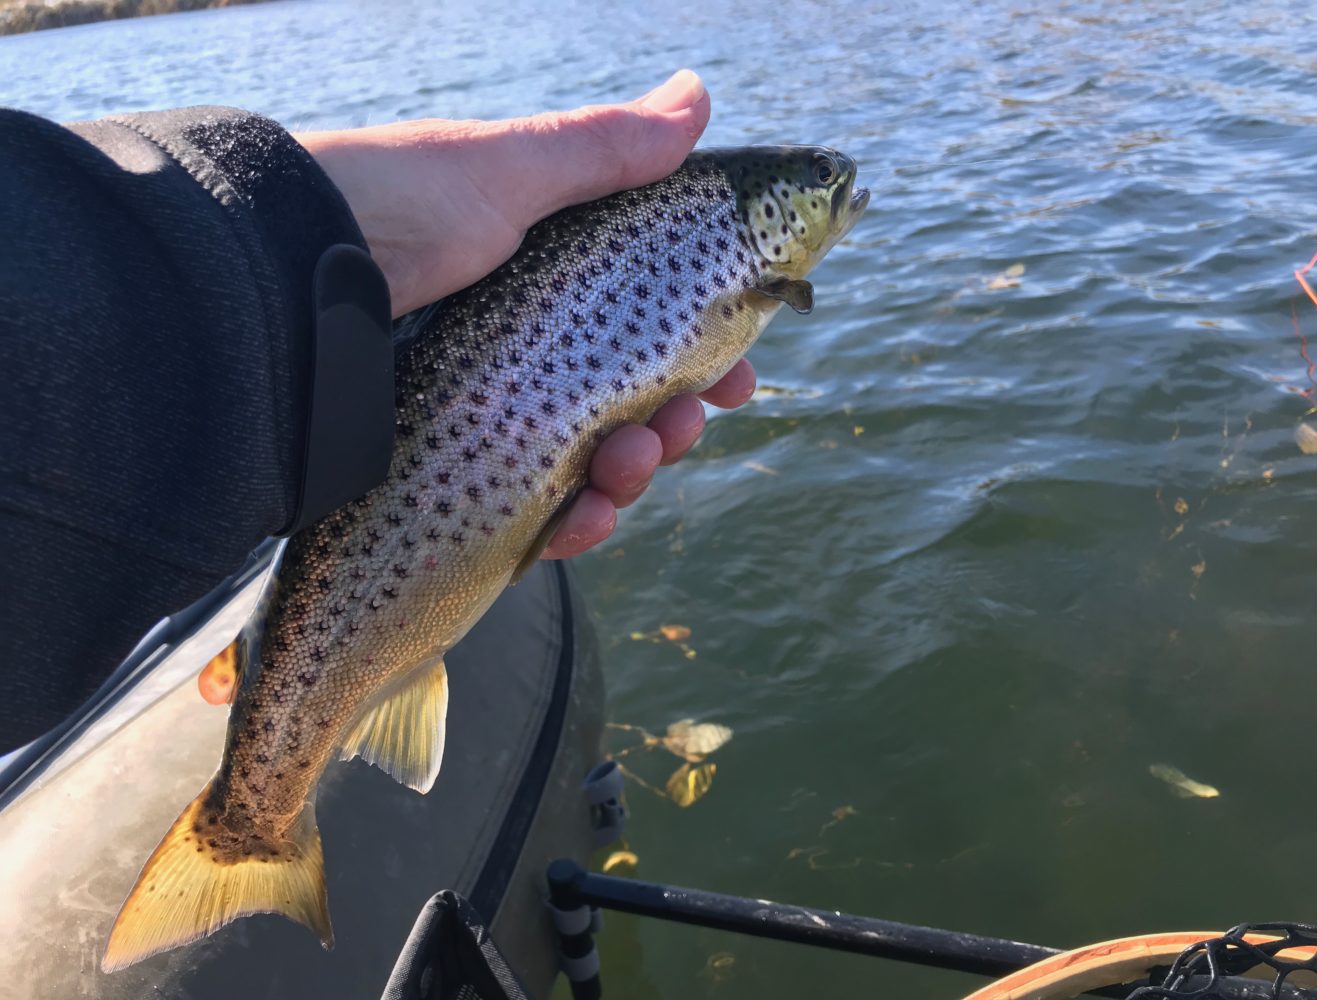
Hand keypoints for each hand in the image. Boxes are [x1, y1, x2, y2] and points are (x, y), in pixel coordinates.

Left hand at [295, 71, 755, 560]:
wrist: (270, 287)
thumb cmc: (389, 211)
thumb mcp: (503, 172)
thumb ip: (603, 149)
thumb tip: (698, 96)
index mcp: (543, 284)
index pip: (645, 327)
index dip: (703, 352)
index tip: (740, 371)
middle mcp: (522, 351)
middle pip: (630, 405)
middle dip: (676, 421)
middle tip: (690, 420)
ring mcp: (488, 417)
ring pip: (592, 466)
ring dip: (635, 474)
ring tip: (632, 464)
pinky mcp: (452, 475)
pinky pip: (534, 514)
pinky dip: (574, 527)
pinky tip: (584, 522)